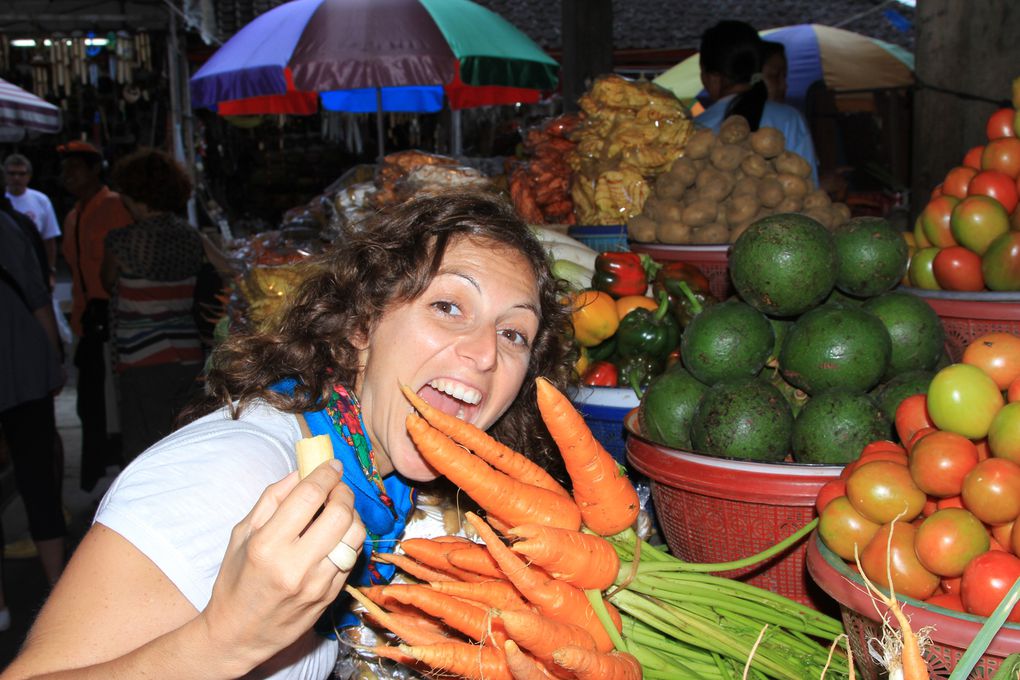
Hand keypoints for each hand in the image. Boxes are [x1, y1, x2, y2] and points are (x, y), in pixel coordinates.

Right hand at [200, 460, 366, 675]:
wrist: (239, 634)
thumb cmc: (236, 580)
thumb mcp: (242, 535)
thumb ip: (271, 499)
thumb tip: (301, 471)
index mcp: (267, 546)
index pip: (308, 497)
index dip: (324, 474)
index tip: (330, 464)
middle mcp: (295, 566)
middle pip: (339, 514)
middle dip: (342, 492)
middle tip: (335, 486)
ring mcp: (317, 584)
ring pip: (354, 536)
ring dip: (352, 514)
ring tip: (338, 509)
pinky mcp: (330, 597)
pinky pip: (352, 558)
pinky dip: (350, 539)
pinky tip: (337, 534)